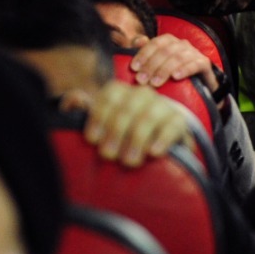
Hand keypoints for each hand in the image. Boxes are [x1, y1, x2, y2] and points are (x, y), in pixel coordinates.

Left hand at [60, 81, 188, 166]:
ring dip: (136, 139)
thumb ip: (81, 112)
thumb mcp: (100, 124)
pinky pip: (172, 127)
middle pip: (127, 108)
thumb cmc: (122, 134)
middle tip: (108, 156)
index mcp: (121, 92)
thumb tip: (75, 100)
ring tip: (129, 161)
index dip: (99, 117)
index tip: (92, 140)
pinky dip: (162, 139)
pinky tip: (153, 153)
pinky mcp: (179, 121)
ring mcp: (162, 106)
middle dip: (115, 132)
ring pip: (148, 116)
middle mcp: (142, 94)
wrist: (159, 141)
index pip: (110, 96)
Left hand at [128, 34, 216, 91]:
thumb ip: (146, 50)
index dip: (143, 54)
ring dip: (164, 70)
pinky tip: (176, 77)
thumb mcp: (157, 63)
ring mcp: (194, 53)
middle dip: (151, 66)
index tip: (134, 68)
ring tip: (155, 82)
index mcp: (169, 41)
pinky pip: (194, 64)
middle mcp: (181, 44)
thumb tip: (138, 41)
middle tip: (141, 80)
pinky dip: (184, 69)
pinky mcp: (204, 63)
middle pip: (165, 51)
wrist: (199, 83)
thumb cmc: (173, 72)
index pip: (155, 43)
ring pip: (178, 57)